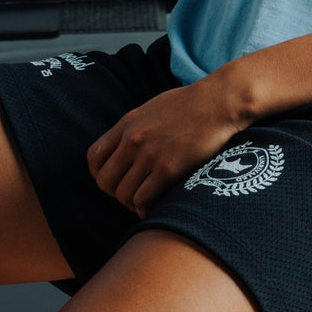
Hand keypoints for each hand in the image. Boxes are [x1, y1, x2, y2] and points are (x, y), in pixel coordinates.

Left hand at [87, 76, 247, 218]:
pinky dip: (145, 209)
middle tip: (133, 193)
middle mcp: (133, 139)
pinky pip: (142, 199)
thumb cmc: (190, 104)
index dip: (100, 174)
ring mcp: (149, 154)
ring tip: (145, 202)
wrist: (217, 102)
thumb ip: (135, 126)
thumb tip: (126, 144)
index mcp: (127, 124)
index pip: (94, 157)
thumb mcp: (152, 107)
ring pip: (122, 194)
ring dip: (131, 203)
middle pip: (104, 181)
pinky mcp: (168, 169)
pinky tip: (156, 206)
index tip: (116, 179)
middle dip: (115, 192)